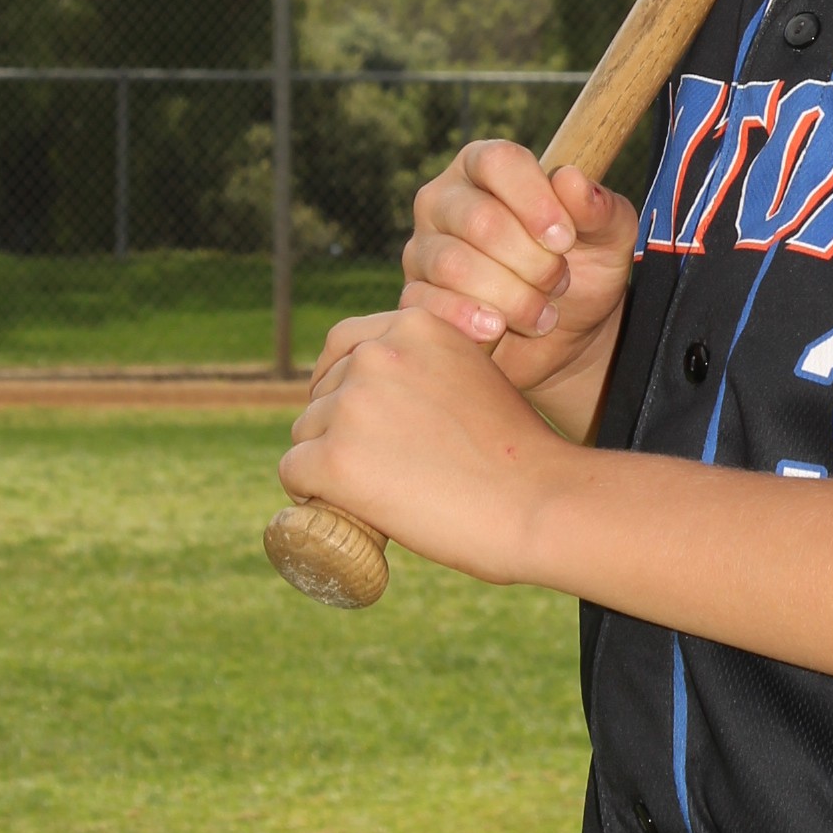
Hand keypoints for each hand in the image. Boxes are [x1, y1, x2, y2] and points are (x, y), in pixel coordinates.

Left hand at [279, 305, 576, 581]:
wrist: (538, 503)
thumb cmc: (517, 453)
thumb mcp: (474, 375)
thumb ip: (430, 368)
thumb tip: (390, 391)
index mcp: (415, 325)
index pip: (344, 343)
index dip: (341, 381)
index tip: (352, 415)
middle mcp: (377, 355)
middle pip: (322, 391)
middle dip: (335, 425)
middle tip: (377, 466)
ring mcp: (352, 405)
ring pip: (306, 432)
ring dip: (327, 461)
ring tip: (378, 491)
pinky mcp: (334, 458)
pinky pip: (294, 472)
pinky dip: (309, 493)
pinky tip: (342, 507)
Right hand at [356, 140, 636, 421]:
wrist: (566, 335)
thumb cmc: (585, 269)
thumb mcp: (610, 237)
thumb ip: (599, 207)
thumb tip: (570, 180)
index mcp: (488, 167)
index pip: (497, 161)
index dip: (533, 199)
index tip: (565, 239)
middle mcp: (446, 199)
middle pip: (477, 218)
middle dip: (531, 260)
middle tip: (559, 282)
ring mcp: (424, 248)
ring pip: (453, 265)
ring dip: (510, 296)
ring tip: (542, 313)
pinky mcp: (415, 294)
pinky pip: (428, 303)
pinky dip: (470, 320)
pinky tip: (498, 329)